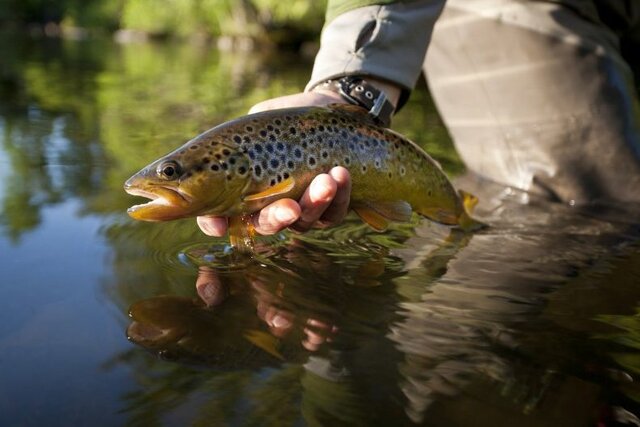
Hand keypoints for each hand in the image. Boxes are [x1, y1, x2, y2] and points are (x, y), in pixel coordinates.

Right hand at [197, 91, 351, 236]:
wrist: (323, 108)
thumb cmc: (281, 119)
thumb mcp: (256, 123)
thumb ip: (240, 138)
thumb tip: (220, 151)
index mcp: (243, 191)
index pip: (220, 217)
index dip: (215, 224)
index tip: (220, 226)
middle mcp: (269, 208)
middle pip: (267, 225)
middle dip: (278, 218)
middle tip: (290, 208)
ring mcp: (300, 211)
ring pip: (304, 222)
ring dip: (315, 204)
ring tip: (326, 181)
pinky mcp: (329, 208)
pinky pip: (334, 213)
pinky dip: (339, 196)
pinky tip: (341, 174)